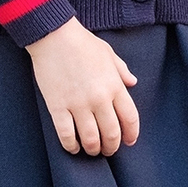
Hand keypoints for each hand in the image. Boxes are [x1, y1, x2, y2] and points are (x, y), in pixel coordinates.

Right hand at [26, 18, 139, 154]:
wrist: (54, 36)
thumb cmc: (83, 42)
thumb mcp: (108, 53)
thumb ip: (122, 70)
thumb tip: (133, 82)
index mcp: (114, 85)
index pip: (130, 118)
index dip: (132, 134)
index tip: (129, 141)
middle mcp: (99, 98)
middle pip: (111, 133)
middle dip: (112, 147)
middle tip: (108, 150)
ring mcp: (77, 104)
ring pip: (90, 139)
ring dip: (93, 149)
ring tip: (92, 150)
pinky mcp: (57, 107)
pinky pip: (66, 135)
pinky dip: (71, 146)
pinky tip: (73, 147)